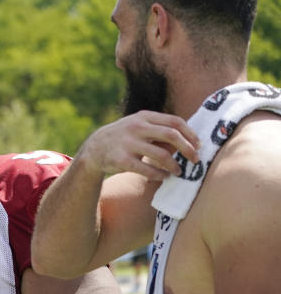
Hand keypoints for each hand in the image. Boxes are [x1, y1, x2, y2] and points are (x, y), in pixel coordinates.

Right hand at [77, 110, 200, 180]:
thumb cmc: (126, 138)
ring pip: (161, 154)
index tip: (199, 145)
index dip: (190, 134)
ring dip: (174, 165)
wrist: (95, 148)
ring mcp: (128, 144)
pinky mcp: (121, 160)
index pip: (175, 122)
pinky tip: (163, 177)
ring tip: (178, 171)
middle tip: (195, 160)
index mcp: (144, 117)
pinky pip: (146, 169)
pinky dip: (158, 174)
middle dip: (187, 149)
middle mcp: (137, 127)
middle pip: (171, 135)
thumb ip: (161, 132)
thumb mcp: (140, 128)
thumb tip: (187, 144)